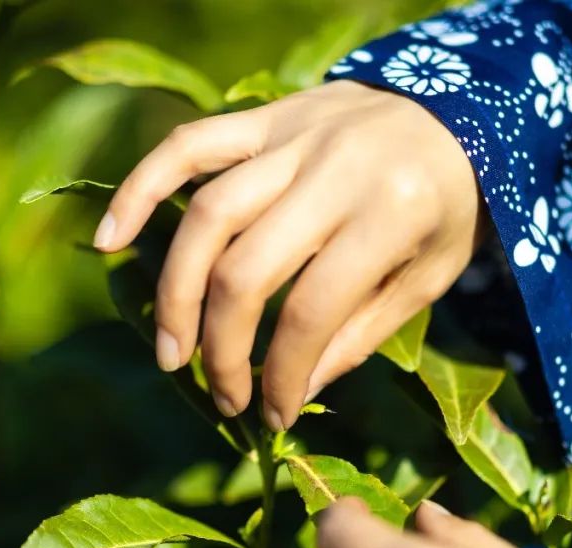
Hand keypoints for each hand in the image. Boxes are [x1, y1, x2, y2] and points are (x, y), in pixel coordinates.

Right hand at [95, 80, 484, 431]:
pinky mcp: (264, 117)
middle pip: (247, 269)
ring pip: (208, 215)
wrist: (462, 110)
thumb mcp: (427, 277)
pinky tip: (109, 239)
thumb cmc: (448, 207)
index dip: (283, 374)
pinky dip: (141, 189)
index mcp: (390, 213)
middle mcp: (334, 170)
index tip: (274, 414)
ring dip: (176, 293)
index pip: (312, 310)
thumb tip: (294, 388)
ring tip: (170, 355)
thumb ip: (360, 332)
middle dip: (222, 348)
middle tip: (221, 395)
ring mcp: (292, 136)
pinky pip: (188, 145)